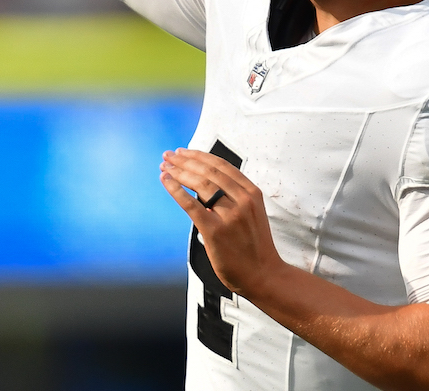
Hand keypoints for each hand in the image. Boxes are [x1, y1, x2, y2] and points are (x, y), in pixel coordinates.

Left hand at [161, 148, 280, 297]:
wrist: (264, 275)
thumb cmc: (254, 246)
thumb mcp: (252, 213)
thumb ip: (235, 197)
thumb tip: (204, 182)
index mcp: (252, 193)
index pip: (222, 166)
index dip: (200, 156)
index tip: (184, 152)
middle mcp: (243, 200)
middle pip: (209, 172)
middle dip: (186, 161)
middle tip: (169, 156)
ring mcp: (230, 216)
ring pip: (201, 184)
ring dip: (179, 171)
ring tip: (165, 166)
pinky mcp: (215, 231)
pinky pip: (191, 205)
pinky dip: (176, 190)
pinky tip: (166, 181)